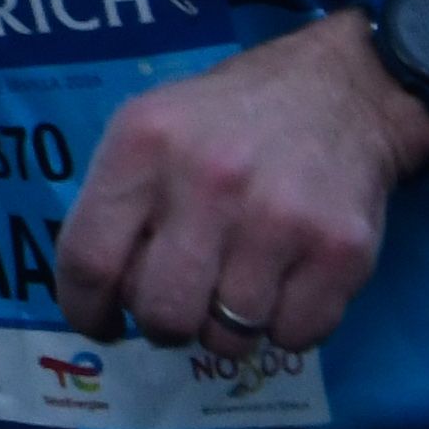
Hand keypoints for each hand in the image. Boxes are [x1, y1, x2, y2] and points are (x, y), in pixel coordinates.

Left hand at [53, 14, 421, 359]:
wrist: (343, 89)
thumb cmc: (230, 119)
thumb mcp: (152, 126)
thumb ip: (118, 202)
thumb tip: (98, 297)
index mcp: (144, 142)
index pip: (87, 260)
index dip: (86, 309)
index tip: (102, 321)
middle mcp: (208, 179)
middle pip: (161, 315)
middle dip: (166, 323)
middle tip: (184, 299)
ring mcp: (279, 219)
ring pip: (229, 339)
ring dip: (230, 326)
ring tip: (241, 279)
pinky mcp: (340, 252)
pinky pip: (294, 338)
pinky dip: (287, 325)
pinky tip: (288, 279)